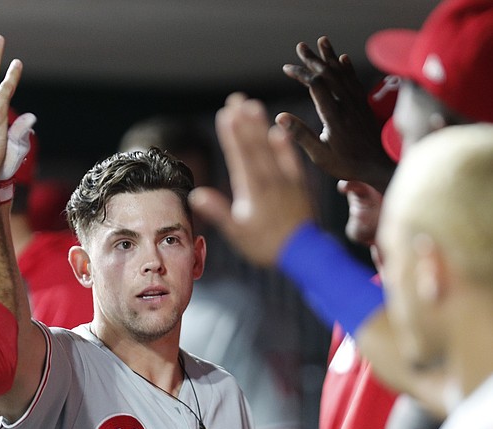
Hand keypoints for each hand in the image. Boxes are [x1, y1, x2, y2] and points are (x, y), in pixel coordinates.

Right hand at [193, 93, 314, 266]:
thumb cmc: (267, 246)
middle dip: (244, 121)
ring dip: (261, 125)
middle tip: (236, 99)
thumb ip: (218, 211)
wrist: (305, 254)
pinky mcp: (299, 185)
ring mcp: (286, 180)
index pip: (240, 155)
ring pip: (271, 147)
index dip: (232, 134)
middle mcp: (269, 179)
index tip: (225, 114)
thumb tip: (196, 195)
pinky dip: (284, 144)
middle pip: (254, 144)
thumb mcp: (238, 232)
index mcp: (253, 189)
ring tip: (253, 105)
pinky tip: (279, 130)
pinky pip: (292, 160)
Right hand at [277, 36, 395, 190]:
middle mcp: (348, 105)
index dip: (301, 73)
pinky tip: (343, 59)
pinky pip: (355, 81)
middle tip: (301, 46)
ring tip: (322, 42)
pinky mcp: (364, 106)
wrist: (378, 167)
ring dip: (331, 57)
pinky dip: (347, 68)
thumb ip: (301, 134)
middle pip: (330, 74)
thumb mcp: (319, 155)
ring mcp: (358, 104)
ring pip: (343, 74)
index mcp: (335, 116)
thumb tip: (280, 117)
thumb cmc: (346, 164)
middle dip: (314, 59)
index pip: (317, 85)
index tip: (287, 68)